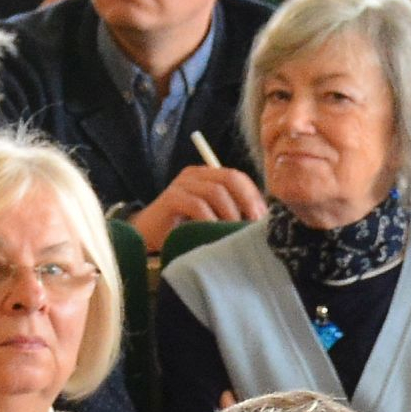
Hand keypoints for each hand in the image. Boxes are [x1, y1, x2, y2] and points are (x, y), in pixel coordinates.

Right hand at [127, 161, 268, 251]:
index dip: (253, 196)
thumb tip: (261, 220)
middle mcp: (195, 175)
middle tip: (253, 225)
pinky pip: (197, 205)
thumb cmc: (183, 229)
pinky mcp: (171, 198)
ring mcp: (182, 184)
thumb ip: (231, 212)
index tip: (263, 218)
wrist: (147, 236)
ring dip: (230, 214)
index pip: (237, 177)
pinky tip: (214, 234)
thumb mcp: (211, 217)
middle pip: (230, 178)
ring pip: (216, 191)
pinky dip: (210, 220)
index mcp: (207, 175)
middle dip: (246, 202)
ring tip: (234, 232)